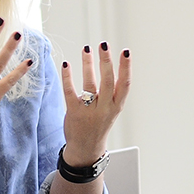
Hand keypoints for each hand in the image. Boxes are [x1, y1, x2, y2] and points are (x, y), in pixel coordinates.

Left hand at [61, 43, 130, 166]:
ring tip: (87, 49)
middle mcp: (105, 108)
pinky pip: (70, 91)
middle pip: (108, 81)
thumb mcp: (111, 109)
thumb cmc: (99, 124)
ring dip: (88, 64)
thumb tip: (111, 65)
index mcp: (116, 106)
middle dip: (106, 61)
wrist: (86, 148)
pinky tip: (66, 65)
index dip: (126, 67)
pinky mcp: (74, 112)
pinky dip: (68, 77)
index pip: (125, 84)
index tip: (126, 52)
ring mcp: (89, 111)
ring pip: (89, 84)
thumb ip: (113, 92)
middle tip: (104, 44)